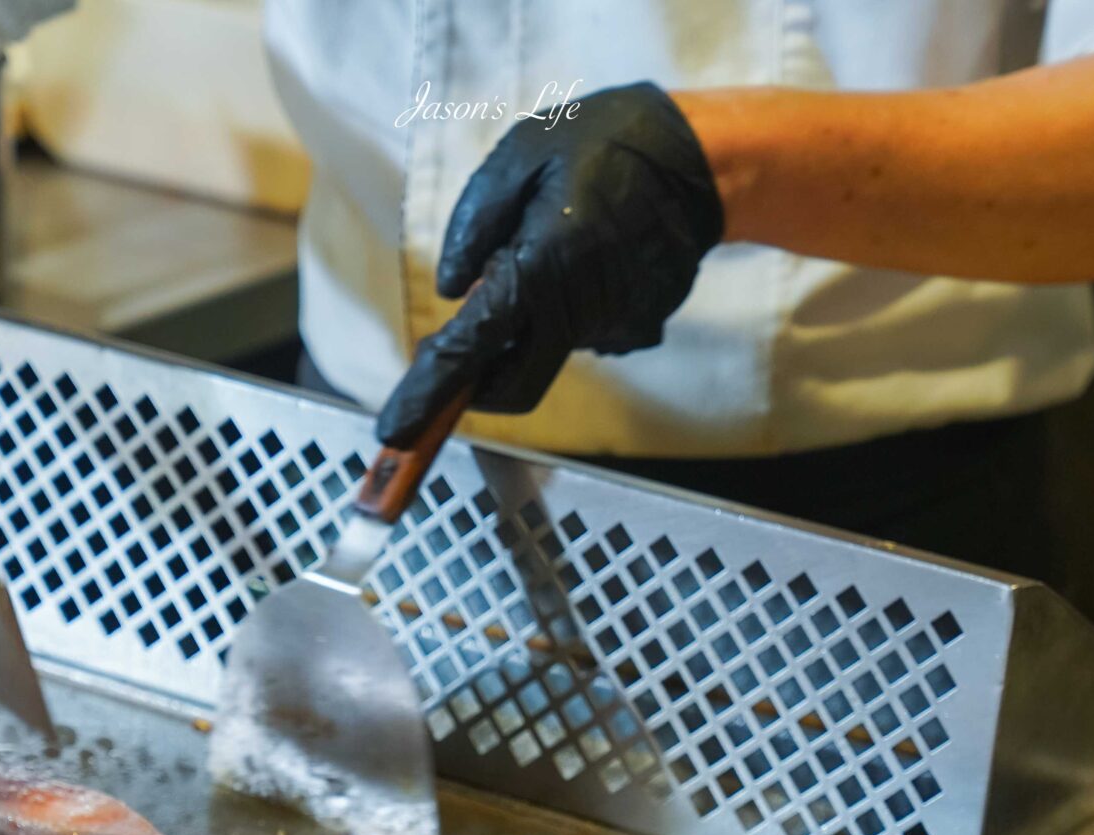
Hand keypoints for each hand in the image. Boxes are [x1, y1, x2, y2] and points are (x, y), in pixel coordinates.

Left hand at [375, 82, 723, 446]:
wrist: (700, 159)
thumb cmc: (602, 143)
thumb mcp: (519, 157)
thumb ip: (475, 225)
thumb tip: (452, 290)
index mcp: (542, 268)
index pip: (471, 351)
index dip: (427, 395)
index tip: (393, 433)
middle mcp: (579, 313)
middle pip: (511, 386)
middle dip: (477, 382)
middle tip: (460, 343)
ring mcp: (614, 328)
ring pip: (546, 351)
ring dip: (530, 319)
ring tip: (555, 242)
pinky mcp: (636, 330)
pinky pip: (582, 333)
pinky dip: (566, 308)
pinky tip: (588, 255)